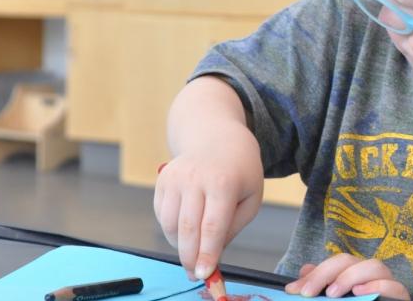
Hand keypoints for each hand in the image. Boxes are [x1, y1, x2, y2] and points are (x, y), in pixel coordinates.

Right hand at [152, 128, 263, 281]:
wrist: (217, 137)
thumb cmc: (240, 172)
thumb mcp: (250, 198)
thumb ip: (232, 228)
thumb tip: (211, 255)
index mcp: (223, 183)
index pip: (212, 227)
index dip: (207, 254)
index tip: (204, 274)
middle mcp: (195, 178)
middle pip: (187, 229)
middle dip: (190, 257)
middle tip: (195, 274)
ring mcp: (175, 178)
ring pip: (170, 225)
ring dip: (180, 245)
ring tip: (194, 247)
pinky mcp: (162, 180)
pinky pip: (162, 215)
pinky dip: (172, 229)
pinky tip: (186, 226)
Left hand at [284, 254, 409, 299]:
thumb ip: (322, 288)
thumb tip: (305, 271)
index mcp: (354, 274)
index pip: (334, 263)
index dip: (315, 273)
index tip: (295, 290)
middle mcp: (371, 276)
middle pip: (349, 261)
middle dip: (326, 272)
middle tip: (307, 293)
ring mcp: (389, 286)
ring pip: (375, 266)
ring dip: (351, 276)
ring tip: (332, 293)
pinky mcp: (401, 298)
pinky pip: (396, 287)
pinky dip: (378, 287)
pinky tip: (359, 293)